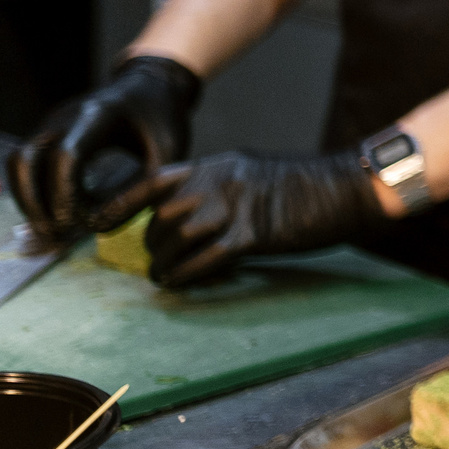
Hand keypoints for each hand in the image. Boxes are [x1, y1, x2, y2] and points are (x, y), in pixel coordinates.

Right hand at [7, 55, 203, 238]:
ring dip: (27, 199)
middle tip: (53, 235)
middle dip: (33, 202)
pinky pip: (24, 163)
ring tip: (50, 231)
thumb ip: (143, 190)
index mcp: (98, 114)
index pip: (65, 155)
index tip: (74, 222)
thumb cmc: (163, 120)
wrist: (150, 86)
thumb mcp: (170, 154)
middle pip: (26, 159)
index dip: (64, 193)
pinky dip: (30, 190)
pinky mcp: (46, 133)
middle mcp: (63, 116)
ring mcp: (50, 122)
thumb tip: (99, 225)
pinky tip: (52, 215)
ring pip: (17, 162)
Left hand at [133, 151, 384, 287]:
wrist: (350, 187)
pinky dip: (187, 275)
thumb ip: (225, 188)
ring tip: (162, 276)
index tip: (99, 222)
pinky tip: (180, 283)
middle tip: (155, 259)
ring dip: (164, 262)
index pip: (155, 181)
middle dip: (151, 243)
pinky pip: (206, 260)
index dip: (122, 202)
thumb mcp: (258, 173)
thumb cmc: (311, 184)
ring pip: (178, 239)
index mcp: (220, 165)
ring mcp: (236, 207)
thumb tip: (195, 217)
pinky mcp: (253, 234)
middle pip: (163, 216)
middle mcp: (220, 182)